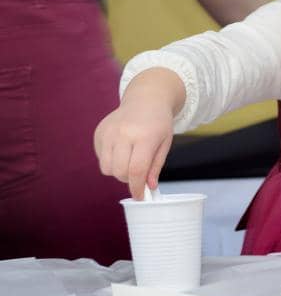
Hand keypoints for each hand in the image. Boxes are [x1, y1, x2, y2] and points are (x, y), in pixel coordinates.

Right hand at [93, 68, 182, 199]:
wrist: (146, 99)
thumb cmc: (159, 122)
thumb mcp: (165, 143)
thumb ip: (156, 166)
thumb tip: (149, 187)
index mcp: (145, 136)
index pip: (136, 170)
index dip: (137, 188)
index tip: (140, 197)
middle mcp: (124, 133)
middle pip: (119, 172)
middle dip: (129, 179)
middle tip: (138, 173)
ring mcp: (109, 132)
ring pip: (106, 168)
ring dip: (118, 171)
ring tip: (130, 160)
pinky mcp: (99, 132)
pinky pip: (100, 158)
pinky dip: (110, 160)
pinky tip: (122, 149)